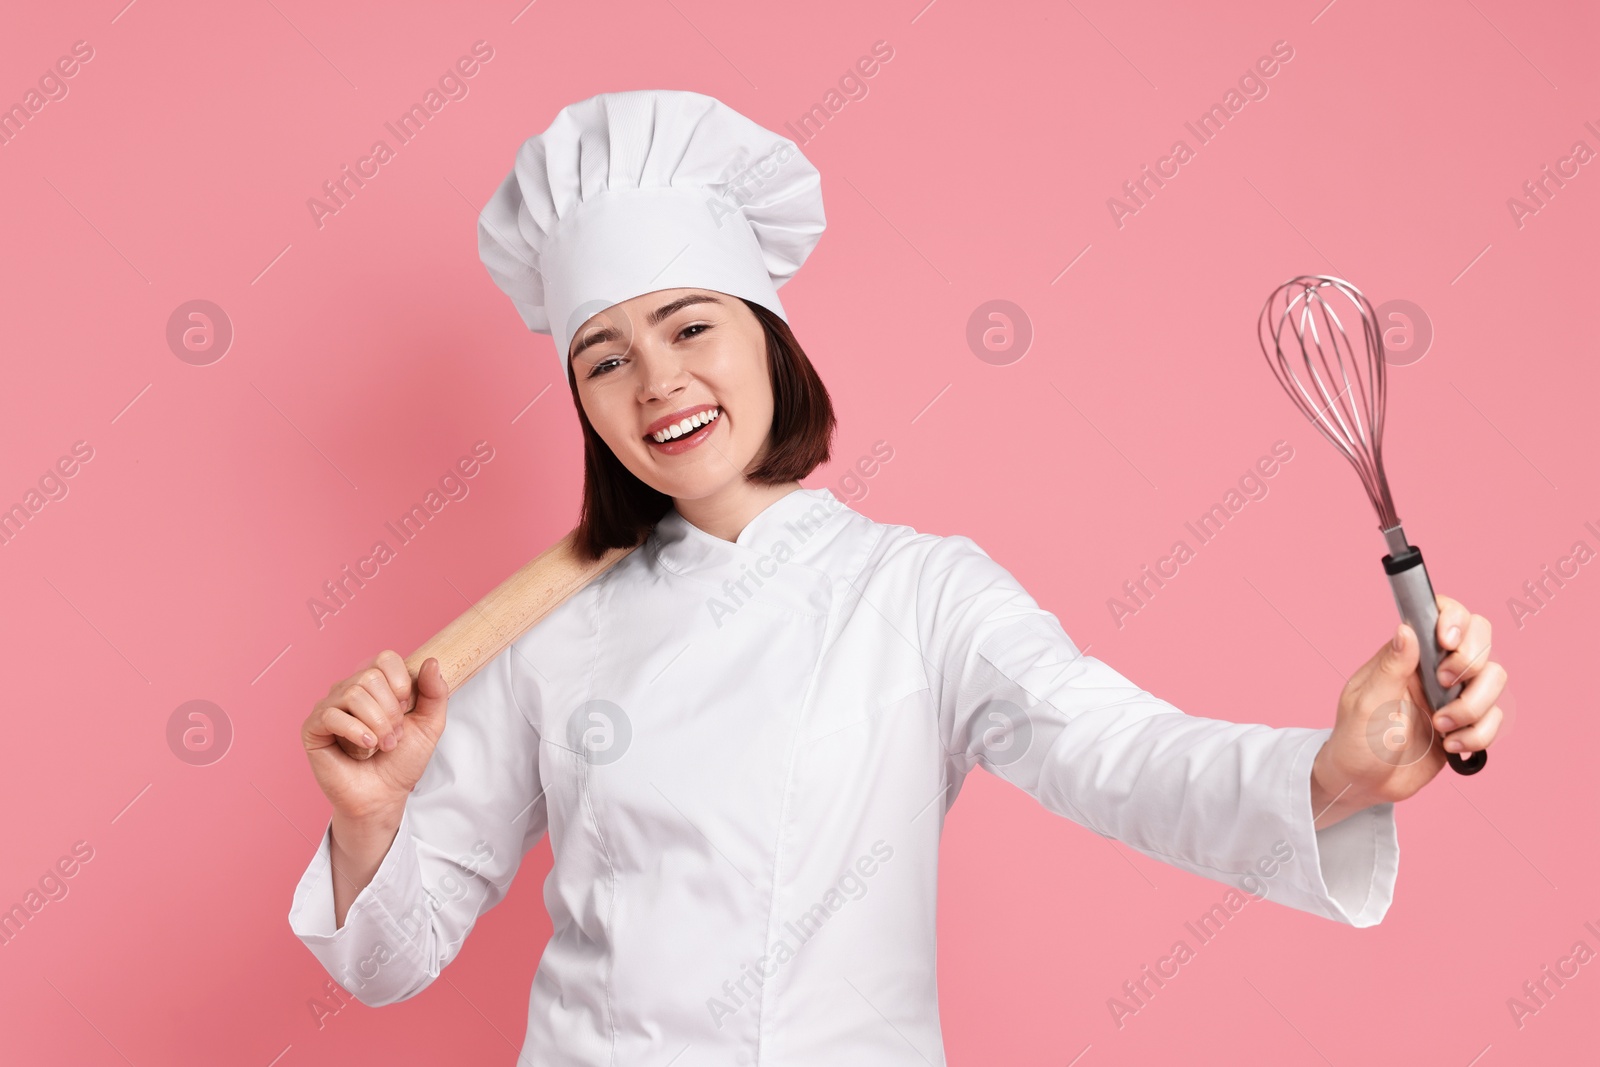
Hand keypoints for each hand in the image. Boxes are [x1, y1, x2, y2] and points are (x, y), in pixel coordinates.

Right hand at [300, 651, 450, 822]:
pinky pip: (331, 715)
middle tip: (394, 736)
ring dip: (376, 724)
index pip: (385, 658)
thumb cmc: (402, 760)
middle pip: (370, 677)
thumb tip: (431, 661)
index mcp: (374, 684)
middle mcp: (348, 689)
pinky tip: (366, 747)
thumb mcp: (429, 725)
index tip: (406, 709)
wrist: (384, 795)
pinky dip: (355, 732)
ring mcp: (328, 707)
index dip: (401, 684)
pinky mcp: (312, 728)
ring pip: (353, 694)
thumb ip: (435, 693)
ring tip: (382, 745)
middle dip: (390, 711)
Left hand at [1310, 596, 1505, 827]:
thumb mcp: (1366, 703)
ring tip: (1440, 726)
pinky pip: (1495, 719)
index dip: (1455, 618)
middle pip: (1481, 640)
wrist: (1365, 783)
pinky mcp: (1467, 723)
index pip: (1442, 614)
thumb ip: (1390, 666)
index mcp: (1407, 655)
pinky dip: (1478, 735)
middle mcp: (1434, 669)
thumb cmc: (1356, 739)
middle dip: (1472, 662)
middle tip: (1444, 684)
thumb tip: (1405, 629)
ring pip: (1494, 679)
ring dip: (1473, 706)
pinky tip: (1450, 746)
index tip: (1448, 642)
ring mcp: (1453, 695)